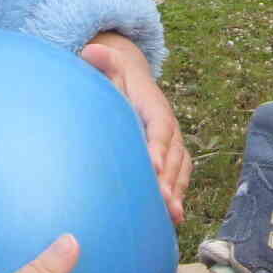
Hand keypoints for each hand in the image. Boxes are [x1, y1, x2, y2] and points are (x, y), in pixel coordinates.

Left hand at [82, 33, 188, 223]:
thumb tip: (92, 51)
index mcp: (154, 108)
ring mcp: (172, 145)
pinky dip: (175, 196)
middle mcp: (169, 128)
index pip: (159, 127)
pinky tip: (170, 220)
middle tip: (161, 201)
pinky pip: (178, 178)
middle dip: (169, 179)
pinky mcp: (169, 159)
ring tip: (171, 215)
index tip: (151, 165)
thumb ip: (103, 62)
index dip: (157, 146)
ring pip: (180, 169)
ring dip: (176, 192)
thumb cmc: (115, 81)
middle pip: (174, 154)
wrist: (130, 82)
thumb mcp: (110, 68)